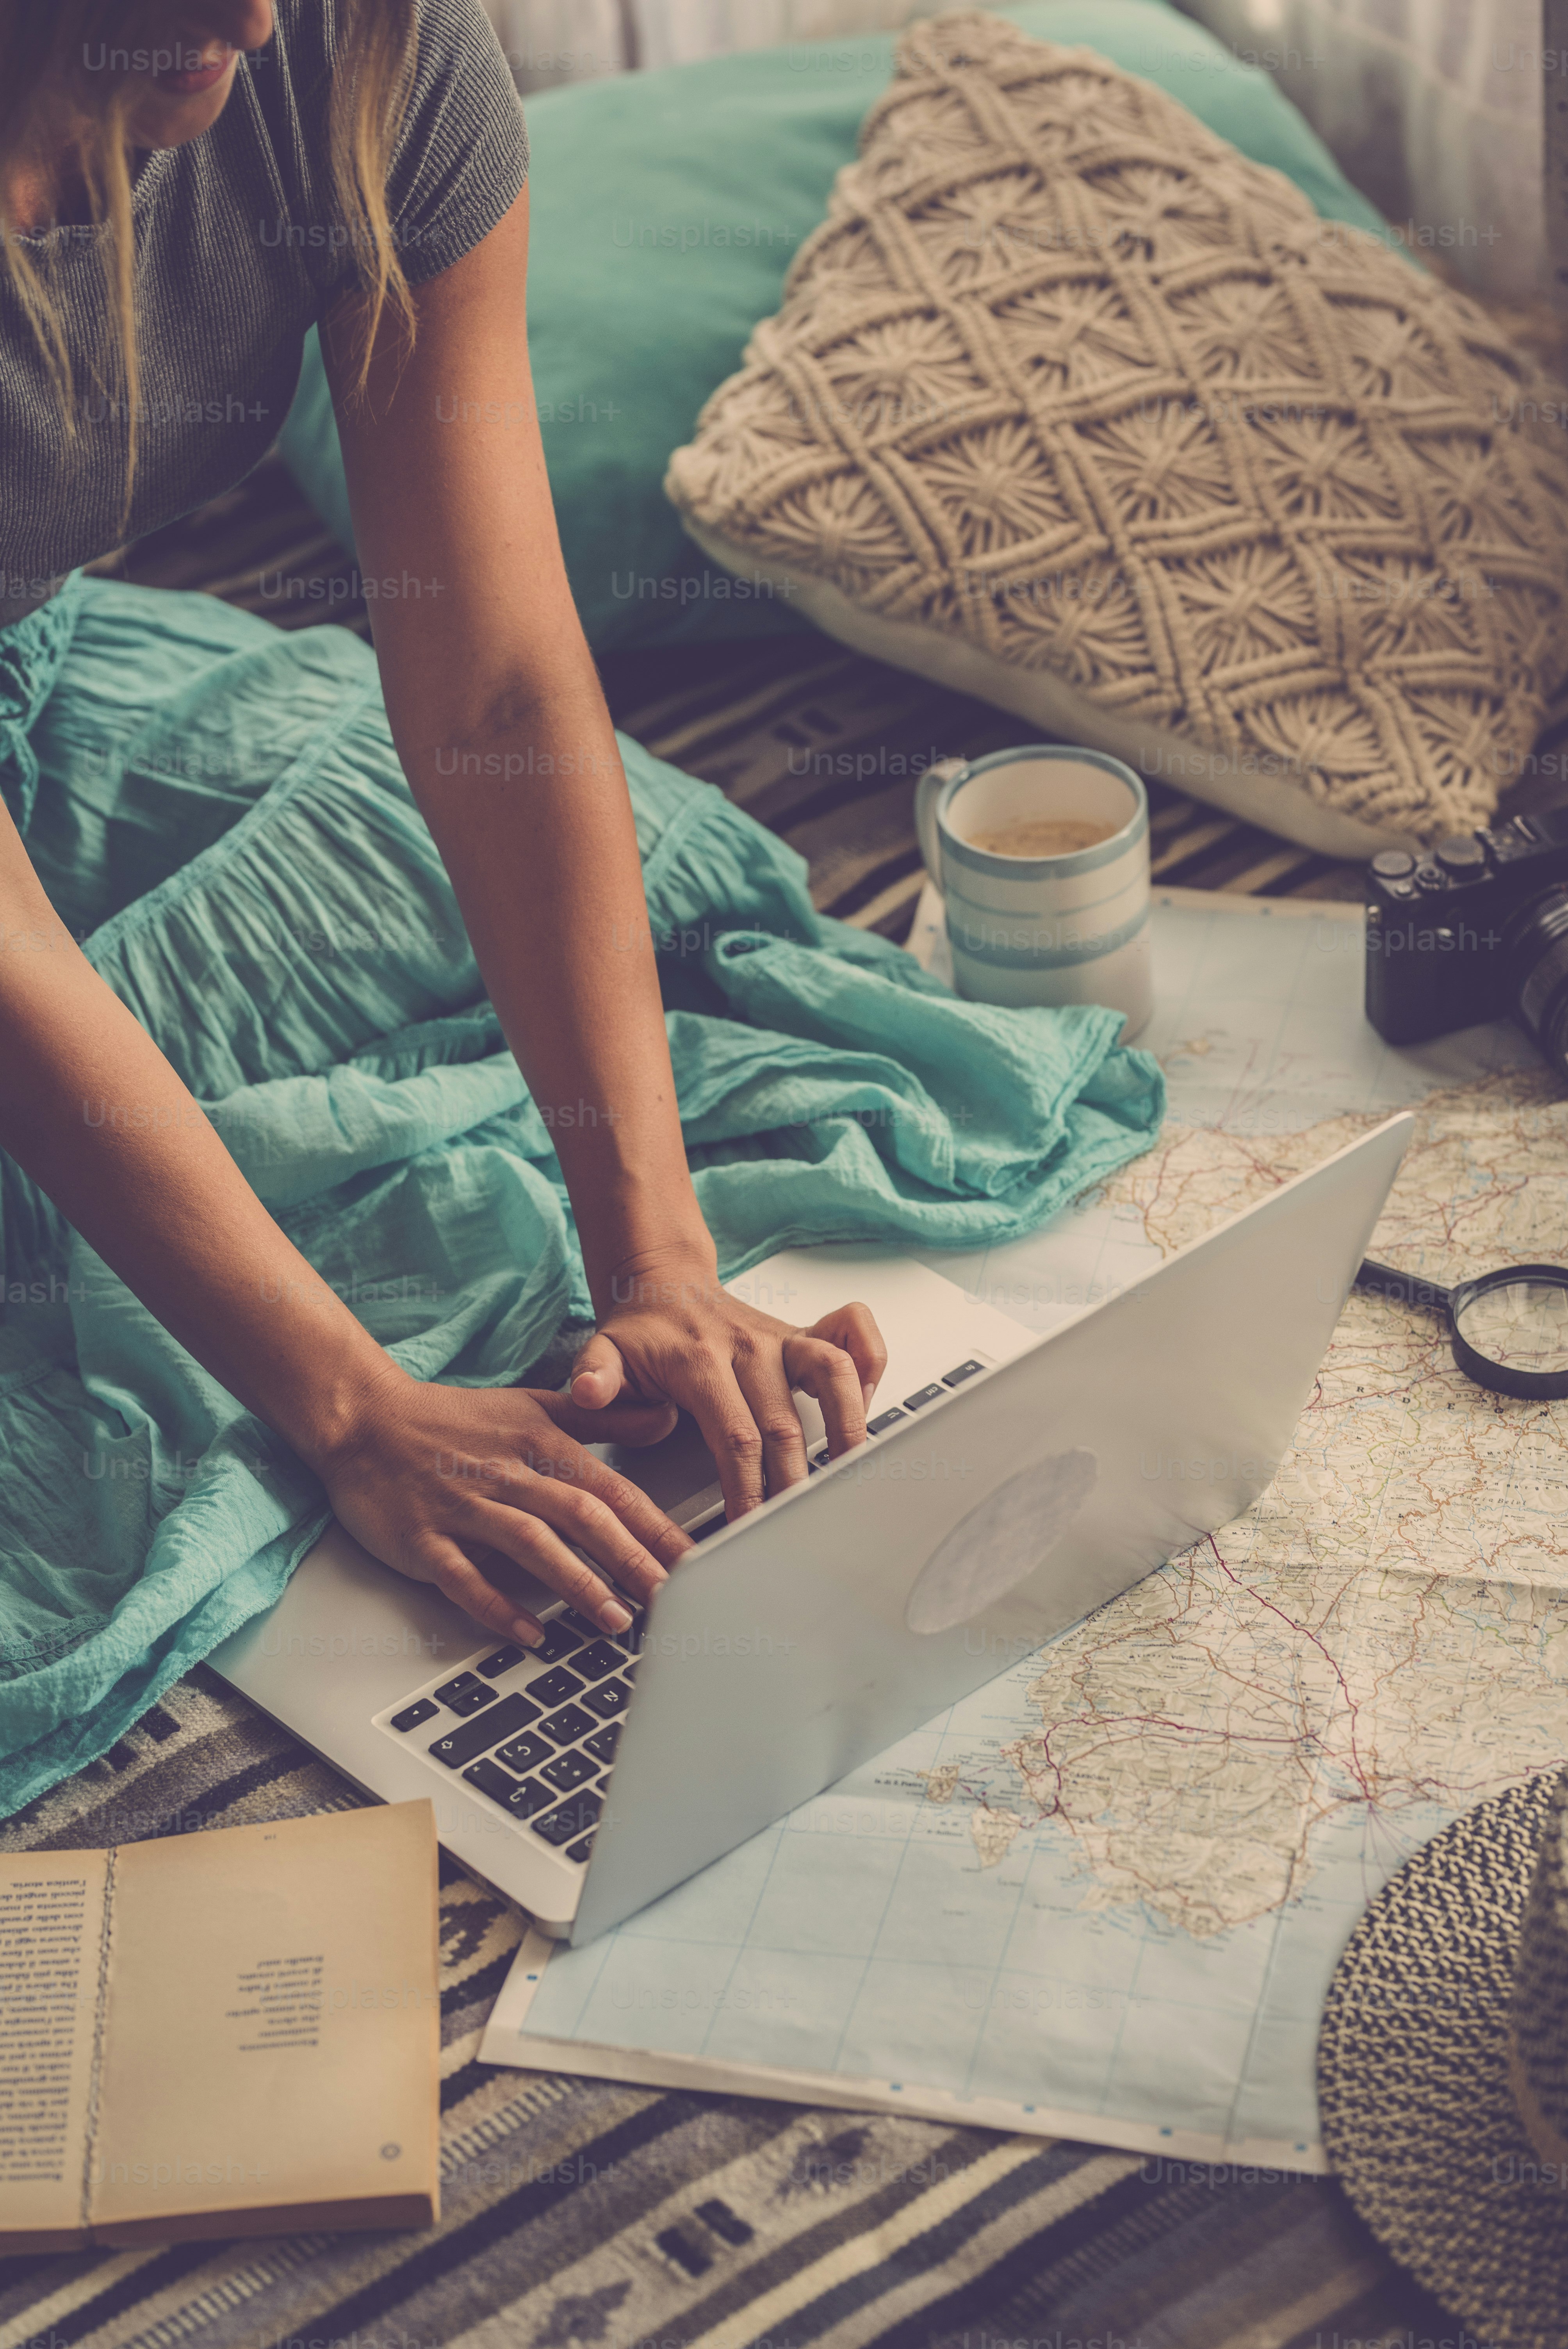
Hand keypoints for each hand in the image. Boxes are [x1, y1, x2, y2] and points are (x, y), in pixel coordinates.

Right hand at [314, 1368, 692, 1645]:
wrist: (365, 1419)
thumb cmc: (455, 1421)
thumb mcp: (535, 1406)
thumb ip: (603, 1417)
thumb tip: (667, 1416)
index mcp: (540, 1443)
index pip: (611, 1488)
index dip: (655, 1526)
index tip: (695, 1560)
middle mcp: (507, 1474)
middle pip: (580, 1516)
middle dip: (629, 1558)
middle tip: (672, 1597)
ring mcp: (463, 1507)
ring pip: (530, 1545)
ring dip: (576, 1583)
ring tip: (616, 1620)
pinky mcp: (423, 1538)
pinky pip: (464, 1577)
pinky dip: (497, 1605)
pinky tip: (530, 1632)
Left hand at [569, 1246, 887, 1518]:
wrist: (662, 1285)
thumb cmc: (640, 1334)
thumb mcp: (603, 1352)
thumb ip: (593, 1376)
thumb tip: (587, 1392)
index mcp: (700, 1358)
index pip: (735, 1434)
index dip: (748, 1487)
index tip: (748, 1528)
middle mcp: (750, 1345)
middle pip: (784, 1422)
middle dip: (794, 1482)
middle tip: (796, 1528)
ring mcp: (782, 1338)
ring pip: (834, 1374)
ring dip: (849, 1427)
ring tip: (853, 1478)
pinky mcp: (805, 1333)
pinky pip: (854, 1334)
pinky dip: (873, 1362)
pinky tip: (868, 1406)